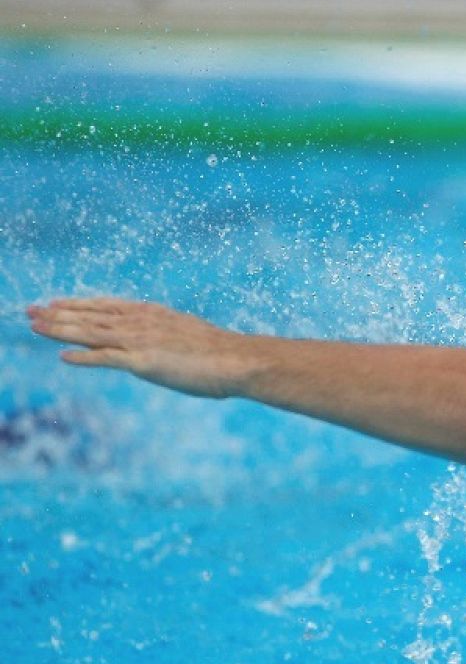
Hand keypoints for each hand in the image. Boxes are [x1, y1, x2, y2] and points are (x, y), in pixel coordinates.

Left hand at [27, 298, 257, 398]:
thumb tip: (159, 346)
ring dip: (60, 329)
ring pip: (92, 333)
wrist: (239, 360)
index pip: (107, 306)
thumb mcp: (187, 337)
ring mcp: (142, 341)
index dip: (78, 304)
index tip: (54, 302)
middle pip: (91, 317)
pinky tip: (63, 357)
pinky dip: (83, 357)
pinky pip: (106, 358)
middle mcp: (143, 323)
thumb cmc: (220, 353)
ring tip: (34, 326)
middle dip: (58, 314)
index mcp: (153, 315)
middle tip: (29, 310)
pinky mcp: (144, 362)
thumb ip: (166, 338)